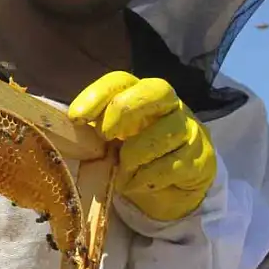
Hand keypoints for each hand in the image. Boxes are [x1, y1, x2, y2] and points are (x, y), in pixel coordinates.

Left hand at [68, 72, 215, 221]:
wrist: (172, 187)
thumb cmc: (135, 155)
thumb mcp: (111, 141)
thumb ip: (94, 132)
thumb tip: (67, 130)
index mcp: (140, 94)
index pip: (120, 81)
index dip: (97, 95)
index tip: (76, 118)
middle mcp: (169, 105)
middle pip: (155, 90)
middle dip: (124, 110)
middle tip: (105, 136)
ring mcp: (189, 129)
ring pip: (167, 131)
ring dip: (136, 154)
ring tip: (122, 169)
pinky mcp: (201, 159)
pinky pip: (175, 164)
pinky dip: (149, 177)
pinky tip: (137, 183)